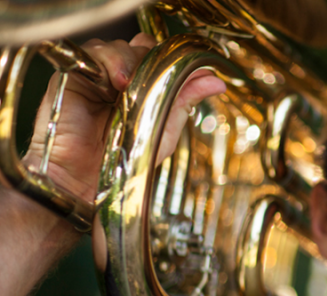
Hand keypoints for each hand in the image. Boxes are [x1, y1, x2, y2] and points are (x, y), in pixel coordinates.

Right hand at [23, 33, 226, 203]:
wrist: (92, 180)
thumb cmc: (127, 159)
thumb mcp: (165, 128)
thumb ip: (186, 100)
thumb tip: (216, 82)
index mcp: (142, 85)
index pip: (156, 54)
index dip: (167, 57)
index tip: (181, 68)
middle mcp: (119, 77)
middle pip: (138, 47)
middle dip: (149, 59)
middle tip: (153, 81)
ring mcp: (95, 74)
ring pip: (116, 45)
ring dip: (129, 59)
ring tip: (129, 85)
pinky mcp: (72, 75)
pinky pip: (90, 53)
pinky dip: (108, 60)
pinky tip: (117, 81)